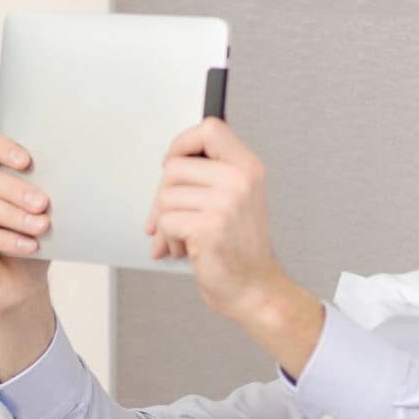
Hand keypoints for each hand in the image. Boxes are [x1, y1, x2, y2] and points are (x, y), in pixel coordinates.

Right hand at [0, 130, 53, 318]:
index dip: (1, 147)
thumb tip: (58, 181)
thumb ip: (37, 196)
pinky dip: (4, 238)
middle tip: (43, 204)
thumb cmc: (27, 247)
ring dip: (13, 215)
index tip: (27, 162)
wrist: (18, 290)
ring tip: (41, 228)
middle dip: (16, 189)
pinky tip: (28, 246)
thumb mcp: (37, 216)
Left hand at [144, 117, 289, 320]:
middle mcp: (240, 181)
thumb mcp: (239, 199)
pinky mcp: (209, 227)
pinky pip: (165, 222)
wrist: (255, 289)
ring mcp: (226, 204)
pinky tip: (185, 249)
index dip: (182, 144)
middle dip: (163, 196)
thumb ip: (212, 174)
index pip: (209, 129)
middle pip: (174, 167)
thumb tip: (170, 163)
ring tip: (182, 237)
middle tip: (170, 216)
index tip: (174, 161)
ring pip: (165, 197)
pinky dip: (167, 240)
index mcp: (249, 168)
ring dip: (164, 223)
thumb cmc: (242, 249)